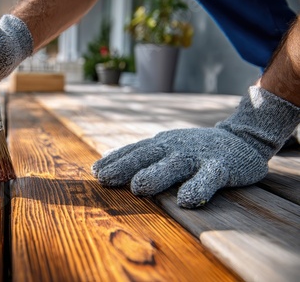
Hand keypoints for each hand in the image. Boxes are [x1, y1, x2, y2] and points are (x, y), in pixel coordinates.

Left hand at [92, 86, 299, 207]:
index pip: (133, 151)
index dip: (114, 160)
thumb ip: (141, 156)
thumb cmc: (195, 148)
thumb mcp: (167, 148)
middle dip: (124, 166)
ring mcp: (197, 155)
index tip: (95, 172)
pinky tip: (186, 200)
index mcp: (160, 144)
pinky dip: (198, 187)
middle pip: (146, 156)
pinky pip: (208, 177)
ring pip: (174, 165)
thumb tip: (104, 164)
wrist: (242, 138)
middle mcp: (174, 147)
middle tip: (105, 178)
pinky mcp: (221, 166)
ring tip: (139, 187)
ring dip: (156, 175)